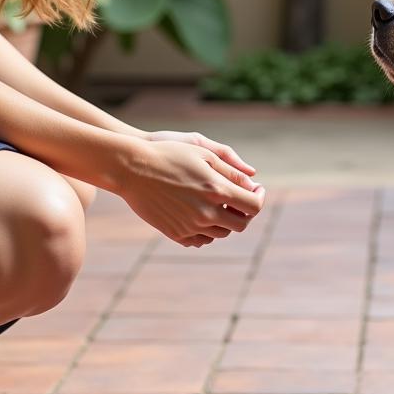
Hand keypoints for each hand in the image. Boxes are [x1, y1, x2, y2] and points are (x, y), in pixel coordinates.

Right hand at [118, 138, 265, 247]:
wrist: (133, 168)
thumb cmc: (170, 154)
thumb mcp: (204, 154)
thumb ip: (231, 171)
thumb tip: (253, 183)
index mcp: (216, 191)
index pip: (253, 206)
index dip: (259, 198)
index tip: (257, 190)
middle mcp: (206, 213)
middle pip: (240, 224)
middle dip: (245, 212)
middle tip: (241, 199)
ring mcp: (190, 226)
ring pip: (221, 233)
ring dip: (226, 220)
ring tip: (221, 203)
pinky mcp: (176, 234)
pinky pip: (201, 240)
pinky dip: (208, 230)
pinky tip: (203, 214)